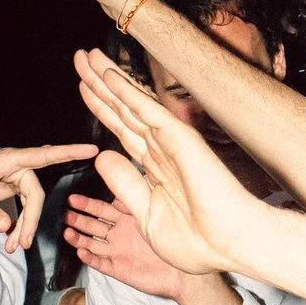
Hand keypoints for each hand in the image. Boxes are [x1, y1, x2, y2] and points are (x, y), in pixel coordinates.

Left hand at [0, 141, 95, 253]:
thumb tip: (5, 226)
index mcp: (8, 160)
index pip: (43, 156)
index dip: (67, 153)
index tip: (91, 150)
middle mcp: (16, 167)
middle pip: (36, 194)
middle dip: (31, 220)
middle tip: (21, 243)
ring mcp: (16, 178)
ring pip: (32, 203)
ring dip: (25, 226)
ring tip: (13, 246)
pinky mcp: (13, 189)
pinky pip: (25, 208)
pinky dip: (20, 224)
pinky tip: (11, 239)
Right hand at [65, 191, 190, 300]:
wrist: (181, 272)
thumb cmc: (170, 243)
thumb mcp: (149, 218)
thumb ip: (132, 205)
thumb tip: (117, 191)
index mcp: (124, 222)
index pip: (101, 210)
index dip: (87, 205)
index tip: (71, 199)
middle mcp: (118, 236)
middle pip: (93, 226)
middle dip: (78, 220)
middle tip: (65, 215)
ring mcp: (116, 253)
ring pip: (92, 245)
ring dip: (79, 239)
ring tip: (67, 233)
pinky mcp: (118, 269)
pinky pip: (101, 263)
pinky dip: (91, 258)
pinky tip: (81, 252)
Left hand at [74, 49, 269, 278]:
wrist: (226, 247)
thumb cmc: (196, 242)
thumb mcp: (145, 214)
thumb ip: (125, 185)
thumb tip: (104, 158)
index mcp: (155, 168)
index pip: (122, 130)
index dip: (102, 108)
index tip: (84, 88)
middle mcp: (161, 149)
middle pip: (122, 110)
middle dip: (99, 86)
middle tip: (79, 59)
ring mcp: (170, 141)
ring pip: (130, 104)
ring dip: (107, 80)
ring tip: (86, 57)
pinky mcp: (179, 138)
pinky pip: (146, 111)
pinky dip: (126, 92)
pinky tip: (108, 75)